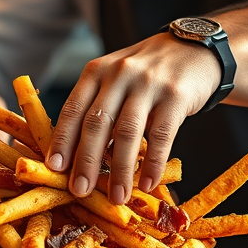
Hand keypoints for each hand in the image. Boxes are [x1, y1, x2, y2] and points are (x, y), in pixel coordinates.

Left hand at [46, 33, 221, 203]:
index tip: (53, 168)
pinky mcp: (176, 96)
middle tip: (79, 190)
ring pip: (127, 132)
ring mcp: (148, 84)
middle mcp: (119, 74)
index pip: (73, 108)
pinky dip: (153, 163)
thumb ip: (98, 106)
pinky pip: (161, 135)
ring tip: (117, 197)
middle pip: (96, 123)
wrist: (194, 50)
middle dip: (85, 161)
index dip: (62, 139)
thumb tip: (77, 155)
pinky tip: (148, 183)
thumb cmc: (147, 72)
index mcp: (97, 71)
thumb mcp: (115, 78)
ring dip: (119, 170)